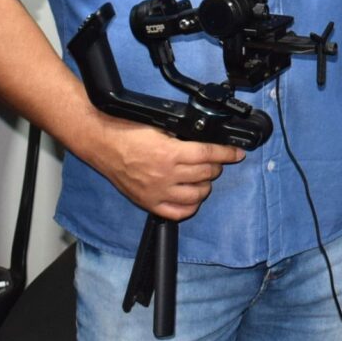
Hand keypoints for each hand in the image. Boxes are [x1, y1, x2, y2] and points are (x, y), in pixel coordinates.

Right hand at [89, 116, 245, 219]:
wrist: (103, 143)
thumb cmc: (128, 131)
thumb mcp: (160, 128)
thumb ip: (182, 137)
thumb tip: (204, 141)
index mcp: (170, 152)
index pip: (208, 154)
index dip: (227, 153)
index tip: (237, 153)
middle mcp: (166, 174)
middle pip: (206, 174)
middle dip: (216, 166)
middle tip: (216, 161)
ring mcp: (158, 191)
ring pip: (197, 195)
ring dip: (206, 185)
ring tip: (204, 177)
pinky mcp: (149, 203)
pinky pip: (178, 212)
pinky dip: (191, 206)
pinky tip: (193, 197)